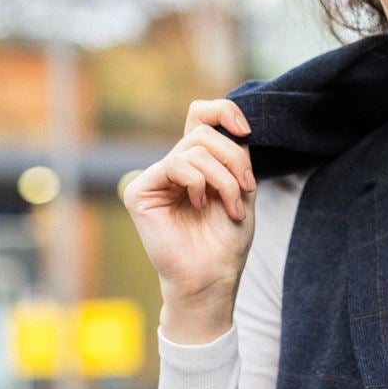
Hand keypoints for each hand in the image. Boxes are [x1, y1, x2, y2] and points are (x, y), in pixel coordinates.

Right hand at [123, 98, 255, 300]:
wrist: (213, 277)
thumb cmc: (226, 241)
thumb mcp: (242, 190)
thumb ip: (236, 156)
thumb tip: (233, 127)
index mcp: (197, 163)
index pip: (202, 117)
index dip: (223, 111)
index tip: (245, 129)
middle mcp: (174, 166)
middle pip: (205, 133)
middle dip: (234, 159)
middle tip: (246, 189)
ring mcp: (156, 178)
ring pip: (195, 150)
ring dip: (224, 178)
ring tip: (231, 207)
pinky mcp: (140, 191)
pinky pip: (175, 165)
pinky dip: (198, 184)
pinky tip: (198, 206)